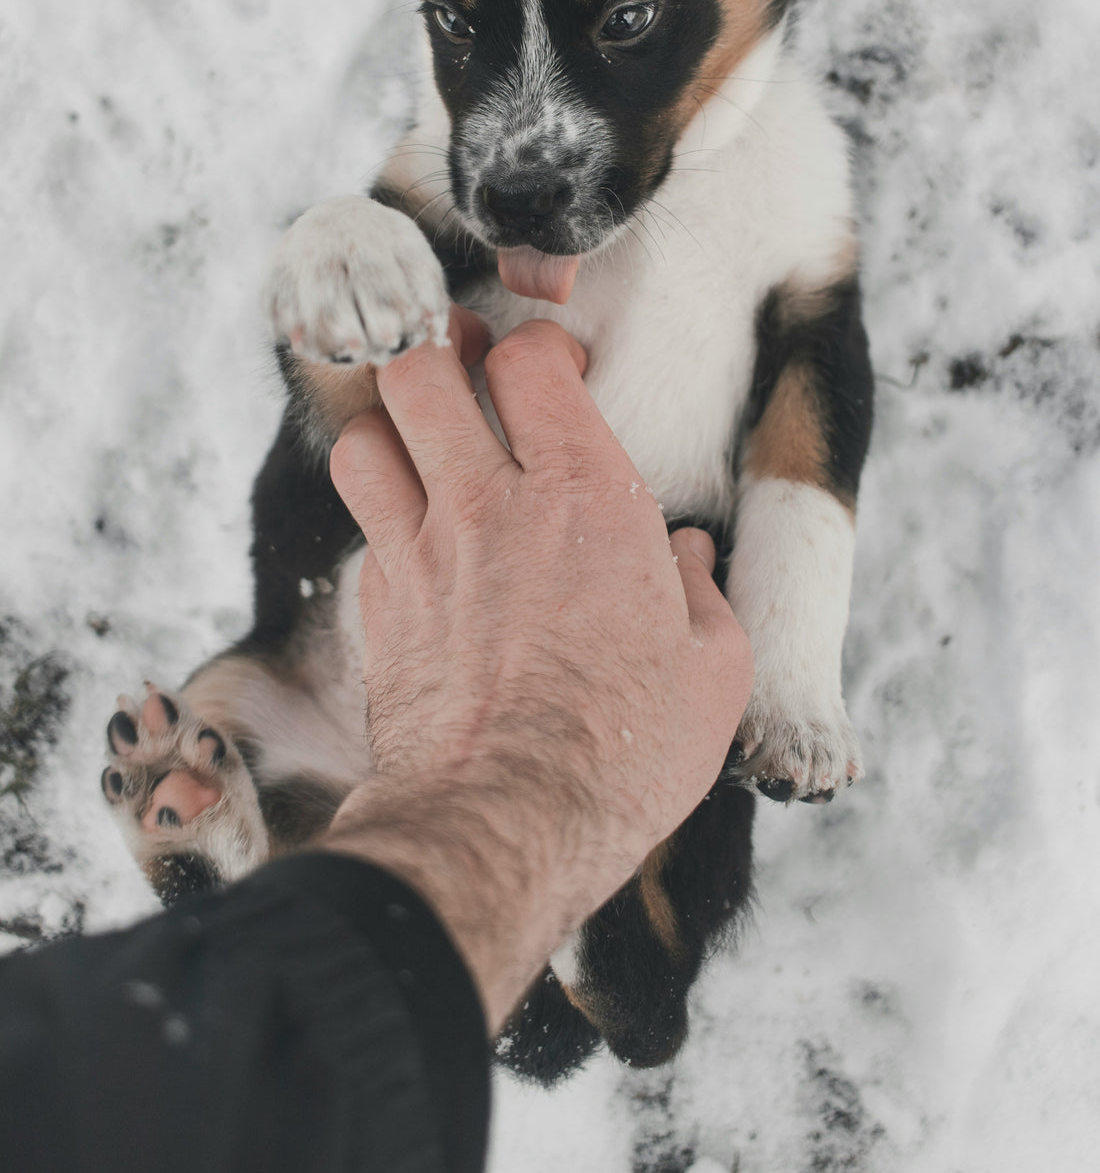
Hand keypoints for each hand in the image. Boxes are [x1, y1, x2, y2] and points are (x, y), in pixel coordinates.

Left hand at [323, 314, 751, 1029]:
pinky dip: (385, 517)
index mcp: (586, 497)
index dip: (539, 347)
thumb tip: (688, 559)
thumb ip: (702, 595)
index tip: (557, 369)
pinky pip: (364, 527)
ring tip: (421, 441)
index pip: (530, 362)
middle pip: (421, 369)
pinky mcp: (378, 609)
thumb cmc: (624, 750)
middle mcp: (489, 506)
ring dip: (391, 426)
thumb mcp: (711, 670)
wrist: (505, 825)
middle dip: (437, 350)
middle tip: (462, 365)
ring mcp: (421, 553)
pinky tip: (418, 542)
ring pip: (365, 437)